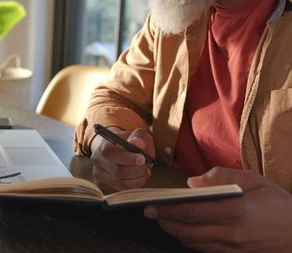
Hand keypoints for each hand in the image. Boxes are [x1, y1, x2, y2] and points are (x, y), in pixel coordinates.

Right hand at [90, 127, 154, 193]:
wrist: (117, 150)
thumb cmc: (129, 142)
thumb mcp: (136, 135)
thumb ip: (139, 136)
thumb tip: (137, 143)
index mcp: (103, 145)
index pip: (111, 153)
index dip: (128, 158)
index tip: (142, 159)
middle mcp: (98, 160)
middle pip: (117, 171)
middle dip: (137, 171)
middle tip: (147, 167)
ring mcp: (99, 174)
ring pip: (121, 183)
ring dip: (138, 179)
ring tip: (145, 172)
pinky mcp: (103, 186)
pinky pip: (122, 190)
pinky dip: (134, 185)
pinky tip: (139, 177)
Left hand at [144, 167, 291, 252]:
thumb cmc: (280, 205)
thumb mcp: (256, 181)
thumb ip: (223, 177)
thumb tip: (192, 182)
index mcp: (236, 211)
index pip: (192, 212)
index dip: (168, 210)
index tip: (151, 206)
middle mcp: (231, 234)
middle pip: (186, 231)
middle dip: (165, 223)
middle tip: (151, 213)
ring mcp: (232, 249)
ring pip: (192, 243)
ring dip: (174, 232)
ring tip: (163, 220)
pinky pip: (204, 250)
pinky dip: (190, 241)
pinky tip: (185, 231)